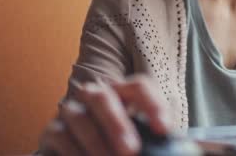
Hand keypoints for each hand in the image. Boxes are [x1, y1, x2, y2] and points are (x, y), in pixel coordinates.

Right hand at [39, 74, 171, 155]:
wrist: (85, 152)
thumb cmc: (119, 143)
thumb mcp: (141, 139)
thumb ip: (156, 139)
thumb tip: (182, 148)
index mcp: (123, 93)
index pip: (139, 87)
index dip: (152, 105)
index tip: (164, 130)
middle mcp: (96, 95)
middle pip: (104, 97)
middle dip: (117, 124)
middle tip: (130, 150)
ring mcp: (72, 111)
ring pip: (79, 116)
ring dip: (95, 142)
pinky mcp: (53, 131)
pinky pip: (59, 136)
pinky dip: (74, 151)